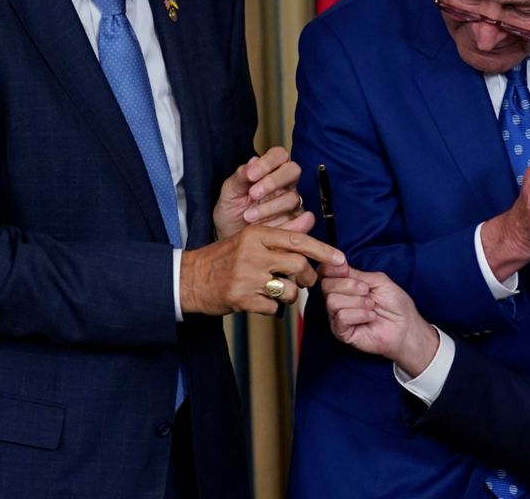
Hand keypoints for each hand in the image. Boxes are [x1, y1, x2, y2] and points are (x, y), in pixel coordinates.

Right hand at [179, 213, 345, 315]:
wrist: (188, 278)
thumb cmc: (224, 258)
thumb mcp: (249, 239)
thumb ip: (280, 233)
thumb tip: (309, 220)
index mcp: (256, 235)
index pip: (298, 241)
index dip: (324, 250)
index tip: (341, 260)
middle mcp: (253, 253)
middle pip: (300, 265)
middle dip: (309, 277)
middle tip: (306, 282)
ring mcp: (247, 277)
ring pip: (290, 289)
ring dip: (291, 295)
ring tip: (279, 292)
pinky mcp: (241, 298)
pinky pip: (273, 308)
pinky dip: (273, 309)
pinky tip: (262, 303)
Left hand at [212, 147, 308, 239]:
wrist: (231, 237)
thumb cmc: (232, 212)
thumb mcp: (229, 192)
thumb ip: (241, 175)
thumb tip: (253, 161)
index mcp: (270, 170)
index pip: (279, 155)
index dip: (268, 162)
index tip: (251, 175)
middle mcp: (284, 183)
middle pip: (293, 170)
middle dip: (273, 181)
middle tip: (253, 194)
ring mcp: (291, 202)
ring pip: (292, 197)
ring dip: (269, 206)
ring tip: (248, 216)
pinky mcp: (295, 221)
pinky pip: (296, 219)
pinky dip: (277, 222)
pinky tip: (262, 226)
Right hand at [321, 267, 439, 375]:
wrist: (405, 326)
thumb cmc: (395, 304)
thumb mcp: (378, 280)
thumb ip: (357, 273)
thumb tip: (339, 265)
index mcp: (344, 285)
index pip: (325, 272)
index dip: (332, 268)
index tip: (345, 269)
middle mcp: (338, 299)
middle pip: (326, 285)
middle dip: (349, 285)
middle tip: (367, 291)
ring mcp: (338, 316)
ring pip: (332, 301)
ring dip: (357, 302)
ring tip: (371, 306)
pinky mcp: (341, 332)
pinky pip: (341, 317)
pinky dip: (359, 315)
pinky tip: (370, 317)